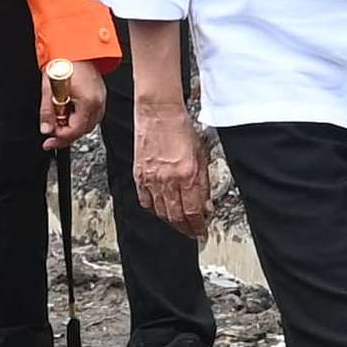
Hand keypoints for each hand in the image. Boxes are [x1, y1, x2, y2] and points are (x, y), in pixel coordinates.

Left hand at [40, 61, 105, 149]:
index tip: (49, 140)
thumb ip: (47, 112)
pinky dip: (80, 117)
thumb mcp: (49, 89)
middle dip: (66, 133)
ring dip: (73, 126)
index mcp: (88, 102)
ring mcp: (101, 98)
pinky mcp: (100, 93)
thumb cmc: (63, 61)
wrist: (74, 45)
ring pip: (89, 123)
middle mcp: (98, 102)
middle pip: (83, 130)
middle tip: (51, 131)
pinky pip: (92, 113)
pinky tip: (69, 112)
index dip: (60, 138)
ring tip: (59, 120)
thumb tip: (46, 128)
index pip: (75, 131)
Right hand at [134, 94, 210, 239]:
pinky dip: (154, 209)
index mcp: (187, 175)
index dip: (198, 227)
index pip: (193, 212)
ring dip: (171, 222)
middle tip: (192, 232)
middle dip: (186, 229)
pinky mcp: (139, 175)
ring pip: (161, 212)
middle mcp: (169, 180)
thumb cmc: (181, 129)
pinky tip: (160, 210)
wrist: (159, 114)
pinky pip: (145, 201)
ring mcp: (152, 179)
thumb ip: (204, 184)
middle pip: (177, 217)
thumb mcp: (202, 156)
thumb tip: (206, 205)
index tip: (201, 232)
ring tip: (179, 223)